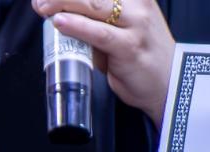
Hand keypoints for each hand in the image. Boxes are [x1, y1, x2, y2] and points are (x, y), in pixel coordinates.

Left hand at [31, 0, 175, 123]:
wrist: (170, 85)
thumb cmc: (142, 57)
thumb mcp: (120, 29)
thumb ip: (95, 19)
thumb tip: (59, 14)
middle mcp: (137, 3)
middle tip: (40, 1)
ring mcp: (136, 23)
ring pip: (93, 3)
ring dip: (62, 3)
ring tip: (43, 8)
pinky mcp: (130, 47)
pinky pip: (99, 32)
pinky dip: (77, 25)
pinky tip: (60, 22)